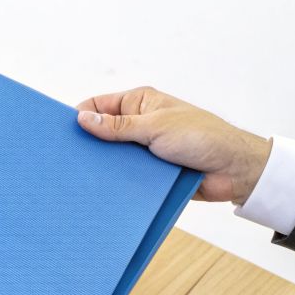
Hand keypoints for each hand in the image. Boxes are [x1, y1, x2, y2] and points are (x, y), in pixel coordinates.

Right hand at [76, 87, 272, 202]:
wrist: (234, 170)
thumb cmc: (203, 137)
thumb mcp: (155, 127)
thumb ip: (118, 125)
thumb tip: (83, 119)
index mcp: (141, 103)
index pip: (99, 104)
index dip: (80, 115)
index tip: (60, 132)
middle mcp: (140, 124)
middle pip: (102, 133)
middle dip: (88, 145)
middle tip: (65, 159)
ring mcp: (144, 150)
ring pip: (113, 158)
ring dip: (103, 167)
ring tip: (79, 178)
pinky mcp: (150, 173)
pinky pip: (126, 177)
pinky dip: (117, 183)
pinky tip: (101, 191)